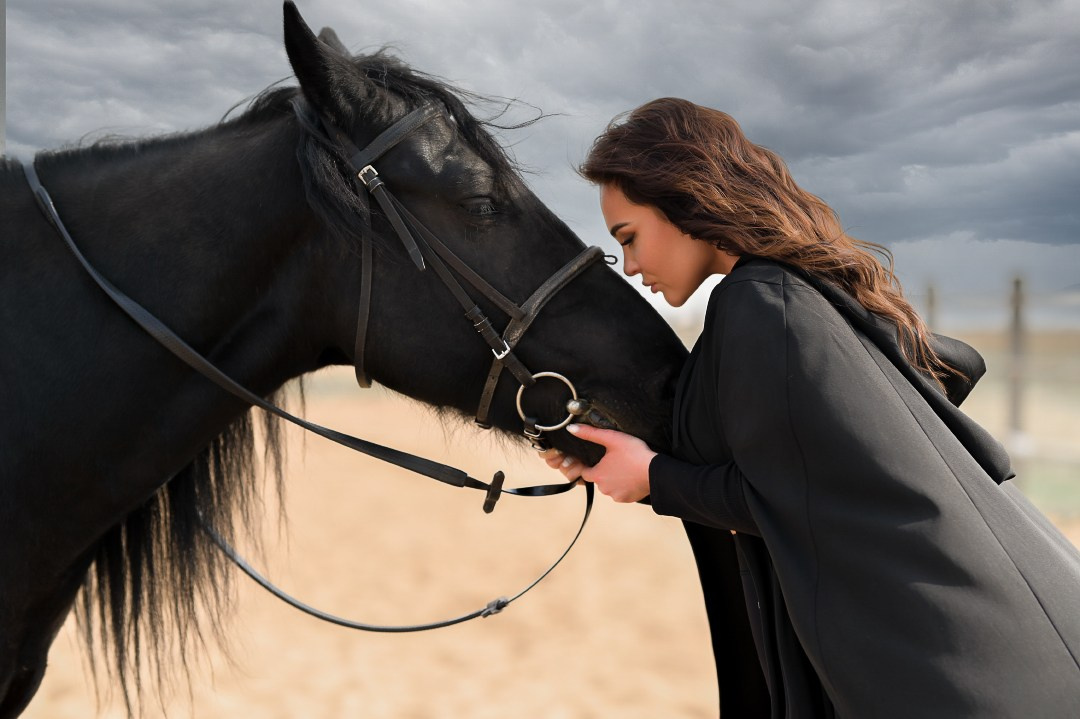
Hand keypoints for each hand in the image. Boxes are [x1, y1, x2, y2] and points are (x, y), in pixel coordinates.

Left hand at [539, 424, 655, 502]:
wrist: (656, 471)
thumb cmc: (634, 453)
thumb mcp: (611, 438)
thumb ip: (590, 433)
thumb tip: (570, 429)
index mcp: (597, 474)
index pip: (585, 472)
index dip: (590, 465)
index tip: (599, 459)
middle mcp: (603, 488)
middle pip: (599, 479)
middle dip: (605, 471)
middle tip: (617, 460)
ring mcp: (615, 495)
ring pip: (610, 486)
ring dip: (615, 479)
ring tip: (626, 468)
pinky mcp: (627, 499)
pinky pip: (621, 493)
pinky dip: (625, 486)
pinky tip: (632, 477)